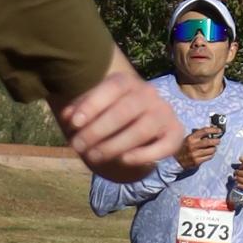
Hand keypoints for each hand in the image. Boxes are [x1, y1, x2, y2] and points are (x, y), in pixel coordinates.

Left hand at [59, 71, 182, 185]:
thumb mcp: (93, 108)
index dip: (92, 105)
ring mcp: (164, 112)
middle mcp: (148, 93)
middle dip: (98, 130)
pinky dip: (143, 155)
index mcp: (127, 82)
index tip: (73, 123)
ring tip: (92, 157)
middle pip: (124, 110)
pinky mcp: (175, 133)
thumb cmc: (110, 113)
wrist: (141, 124)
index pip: (112, 88)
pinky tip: (123, 160)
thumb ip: (80, 110)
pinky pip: (164, 146)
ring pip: (142, 129)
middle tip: (77, 146)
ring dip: (114, 145)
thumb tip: (67, 116)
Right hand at [177, 126, 221, 170]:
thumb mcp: (188, 138)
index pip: (204, 131)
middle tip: (218, 140)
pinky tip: (209, 153)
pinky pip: (209, 157)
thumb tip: (211, 130)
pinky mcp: (197, 161)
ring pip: (211, 150)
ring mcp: (194, 154)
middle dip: (216, 141)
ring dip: (214, 148)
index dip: (213, 130)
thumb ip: (198, 134)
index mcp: (190, 138)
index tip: (218, 130)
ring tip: (213, 148)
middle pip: (209, 142)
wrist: (176, 160)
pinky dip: (211, 154)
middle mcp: (192, 145)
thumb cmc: (184, 147)